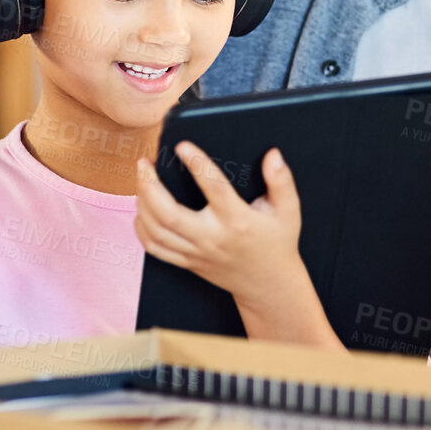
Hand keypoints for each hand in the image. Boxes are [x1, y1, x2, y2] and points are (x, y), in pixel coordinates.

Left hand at [134, 142, 339, 348]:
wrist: (268, 284)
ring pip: (157, 230)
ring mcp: (196, 252)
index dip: (197, 164)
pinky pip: (155, 248)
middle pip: (169, 214)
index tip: (182, 145)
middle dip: (150, 186)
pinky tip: (142, 209)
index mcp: (238, 220)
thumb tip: (273, 155)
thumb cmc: (277, 242)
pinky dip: (142, 228)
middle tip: (145, 162)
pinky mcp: (187, 262)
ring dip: (142, 202)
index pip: (214, 188)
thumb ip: (282, 181)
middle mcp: (212, 238)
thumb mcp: (288, 211)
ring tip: (142, 178)